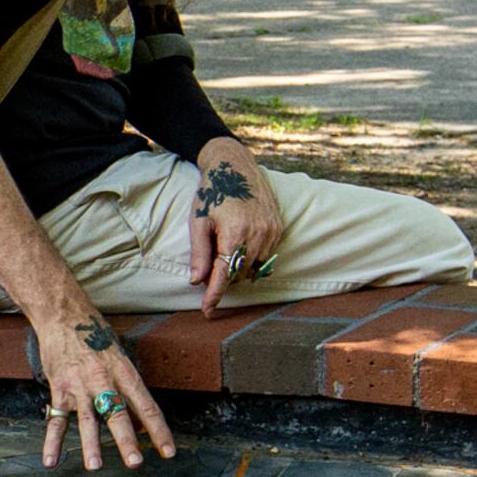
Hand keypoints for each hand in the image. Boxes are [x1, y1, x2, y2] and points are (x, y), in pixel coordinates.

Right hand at [35, 316, 172, 469]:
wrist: (64, 317)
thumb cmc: (96, 338)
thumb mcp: (120, 359)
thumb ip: (127, 392)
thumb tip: (139, 423)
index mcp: (125, 374)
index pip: (147, 407)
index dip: (159, 431)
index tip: (168, 452)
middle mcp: (104, 381)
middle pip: (118, 414)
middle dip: (126, 440)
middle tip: (135, 462)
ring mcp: (80, 386)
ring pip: (88, 419)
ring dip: (91, 444)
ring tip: (95, 466)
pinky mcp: (60, 389)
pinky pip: (56, 420)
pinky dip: (52, 441)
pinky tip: (51, 460)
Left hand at [183, 139, 284, 315]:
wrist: (235, 165)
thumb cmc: (212, 192)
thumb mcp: (198, 221)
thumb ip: (200, 253)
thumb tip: (197, 282)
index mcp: (235, 233)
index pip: (224, 274)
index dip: (215, 295)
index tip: (207, 311)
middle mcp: (258, 234)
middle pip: (240, 274)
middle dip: (223, 277)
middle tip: (209, 268)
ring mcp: (271, 231)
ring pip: (254, 267)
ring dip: (238, 268)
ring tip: (224, 249)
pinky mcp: (279, 228)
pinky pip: (266, 255)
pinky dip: (252, 257)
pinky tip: (241, 243)